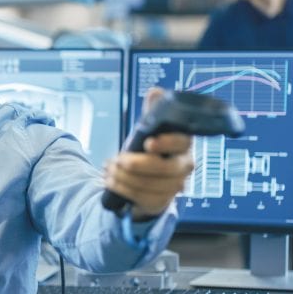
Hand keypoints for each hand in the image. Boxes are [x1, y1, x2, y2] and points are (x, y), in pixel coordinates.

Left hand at [104, 88, 194, 220]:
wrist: (143, 177)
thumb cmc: (148, 150)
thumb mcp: (148, 129)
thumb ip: (152, 111)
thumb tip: (156, 92)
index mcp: (182, 145)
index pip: (182, 143)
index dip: (167, 143)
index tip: (148, 142)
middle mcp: (183, 166)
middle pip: (167, 169)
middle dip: (139, 164)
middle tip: (119, 159)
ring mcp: (174, 186)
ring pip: (152, 185)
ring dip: (126, 177)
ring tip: (110, 169)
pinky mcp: (161, 201)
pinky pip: (143, 198)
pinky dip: (124, 189)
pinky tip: (112, 182)